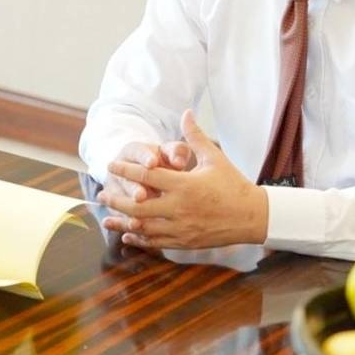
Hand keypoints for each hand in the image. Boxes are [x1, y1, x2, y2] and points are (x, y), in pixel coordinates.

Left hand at [100, 109, 268, 250]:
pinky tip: (128, 235)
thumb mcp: (214, 158)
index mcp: (185, 185)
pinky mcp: (185, 242)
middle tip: (102, 194)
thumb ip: (195, 137)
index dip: (126, 169)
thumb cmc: (233, 184)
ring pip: (143, 227)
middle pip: (138, 205)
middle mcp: (179, 208)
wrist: (253, 216)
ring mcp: (181, 228)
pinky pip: (156, 242)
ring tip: (106, 219)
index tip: (111, 165)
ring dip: (122, 223)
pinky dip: (140, 238)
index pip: (147, 175)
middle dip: (117, 199)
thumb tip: (186, 113)